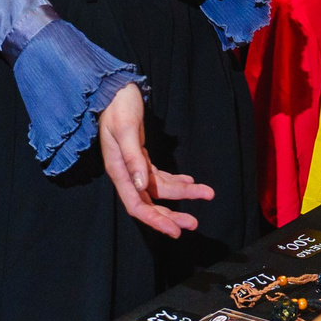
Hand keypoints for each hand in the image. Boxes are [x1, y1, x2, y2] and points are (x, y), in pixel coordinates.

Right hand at [96, 82, 213, 236]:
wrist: (115, 90)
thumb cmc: (118, 107)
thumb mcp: (125, 129)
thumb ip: (133, 158)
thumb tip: (142, 186)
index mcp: (119, 171)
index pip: (137, 206)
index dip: (156, 221)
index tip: (176, 230)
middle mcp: (127, 174)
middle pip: (150, 203)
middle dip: (171, 214)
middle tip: (194, 223)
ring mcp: (134, 167)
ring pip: (159, 190)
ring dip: (181, 194)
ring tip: (206, 193)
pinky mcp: (141, 157)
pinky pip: (160, 176)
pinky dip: (176, 181)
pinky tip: (190, 182)